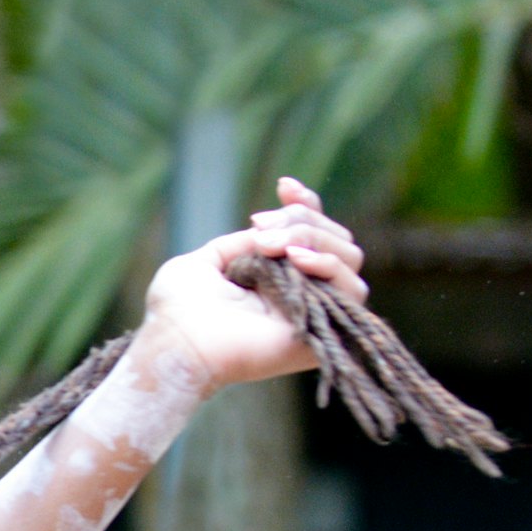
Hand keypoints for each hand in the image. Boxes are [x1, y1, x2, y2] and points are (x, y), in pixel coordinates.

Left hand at [142, 178, 369, 390]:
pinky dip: (328, 265)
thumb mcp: (205, 260)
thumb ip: (241, 242)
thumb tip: (270, 232)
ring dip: (312, 238)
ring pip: (349, 256)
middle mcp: (301, 292)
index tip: (282, 186)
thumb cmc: (178, 310)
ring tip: (270, 246)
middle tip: (260, 230)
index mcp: (275, 276)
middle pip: (335, 237)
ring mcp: (315, 311)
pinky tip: (295, 259)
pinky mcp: (324, 332)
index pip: (313, 233)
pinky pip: (354, 290)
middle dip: (300, 219)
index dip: (306, 205)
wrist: (177, 343)